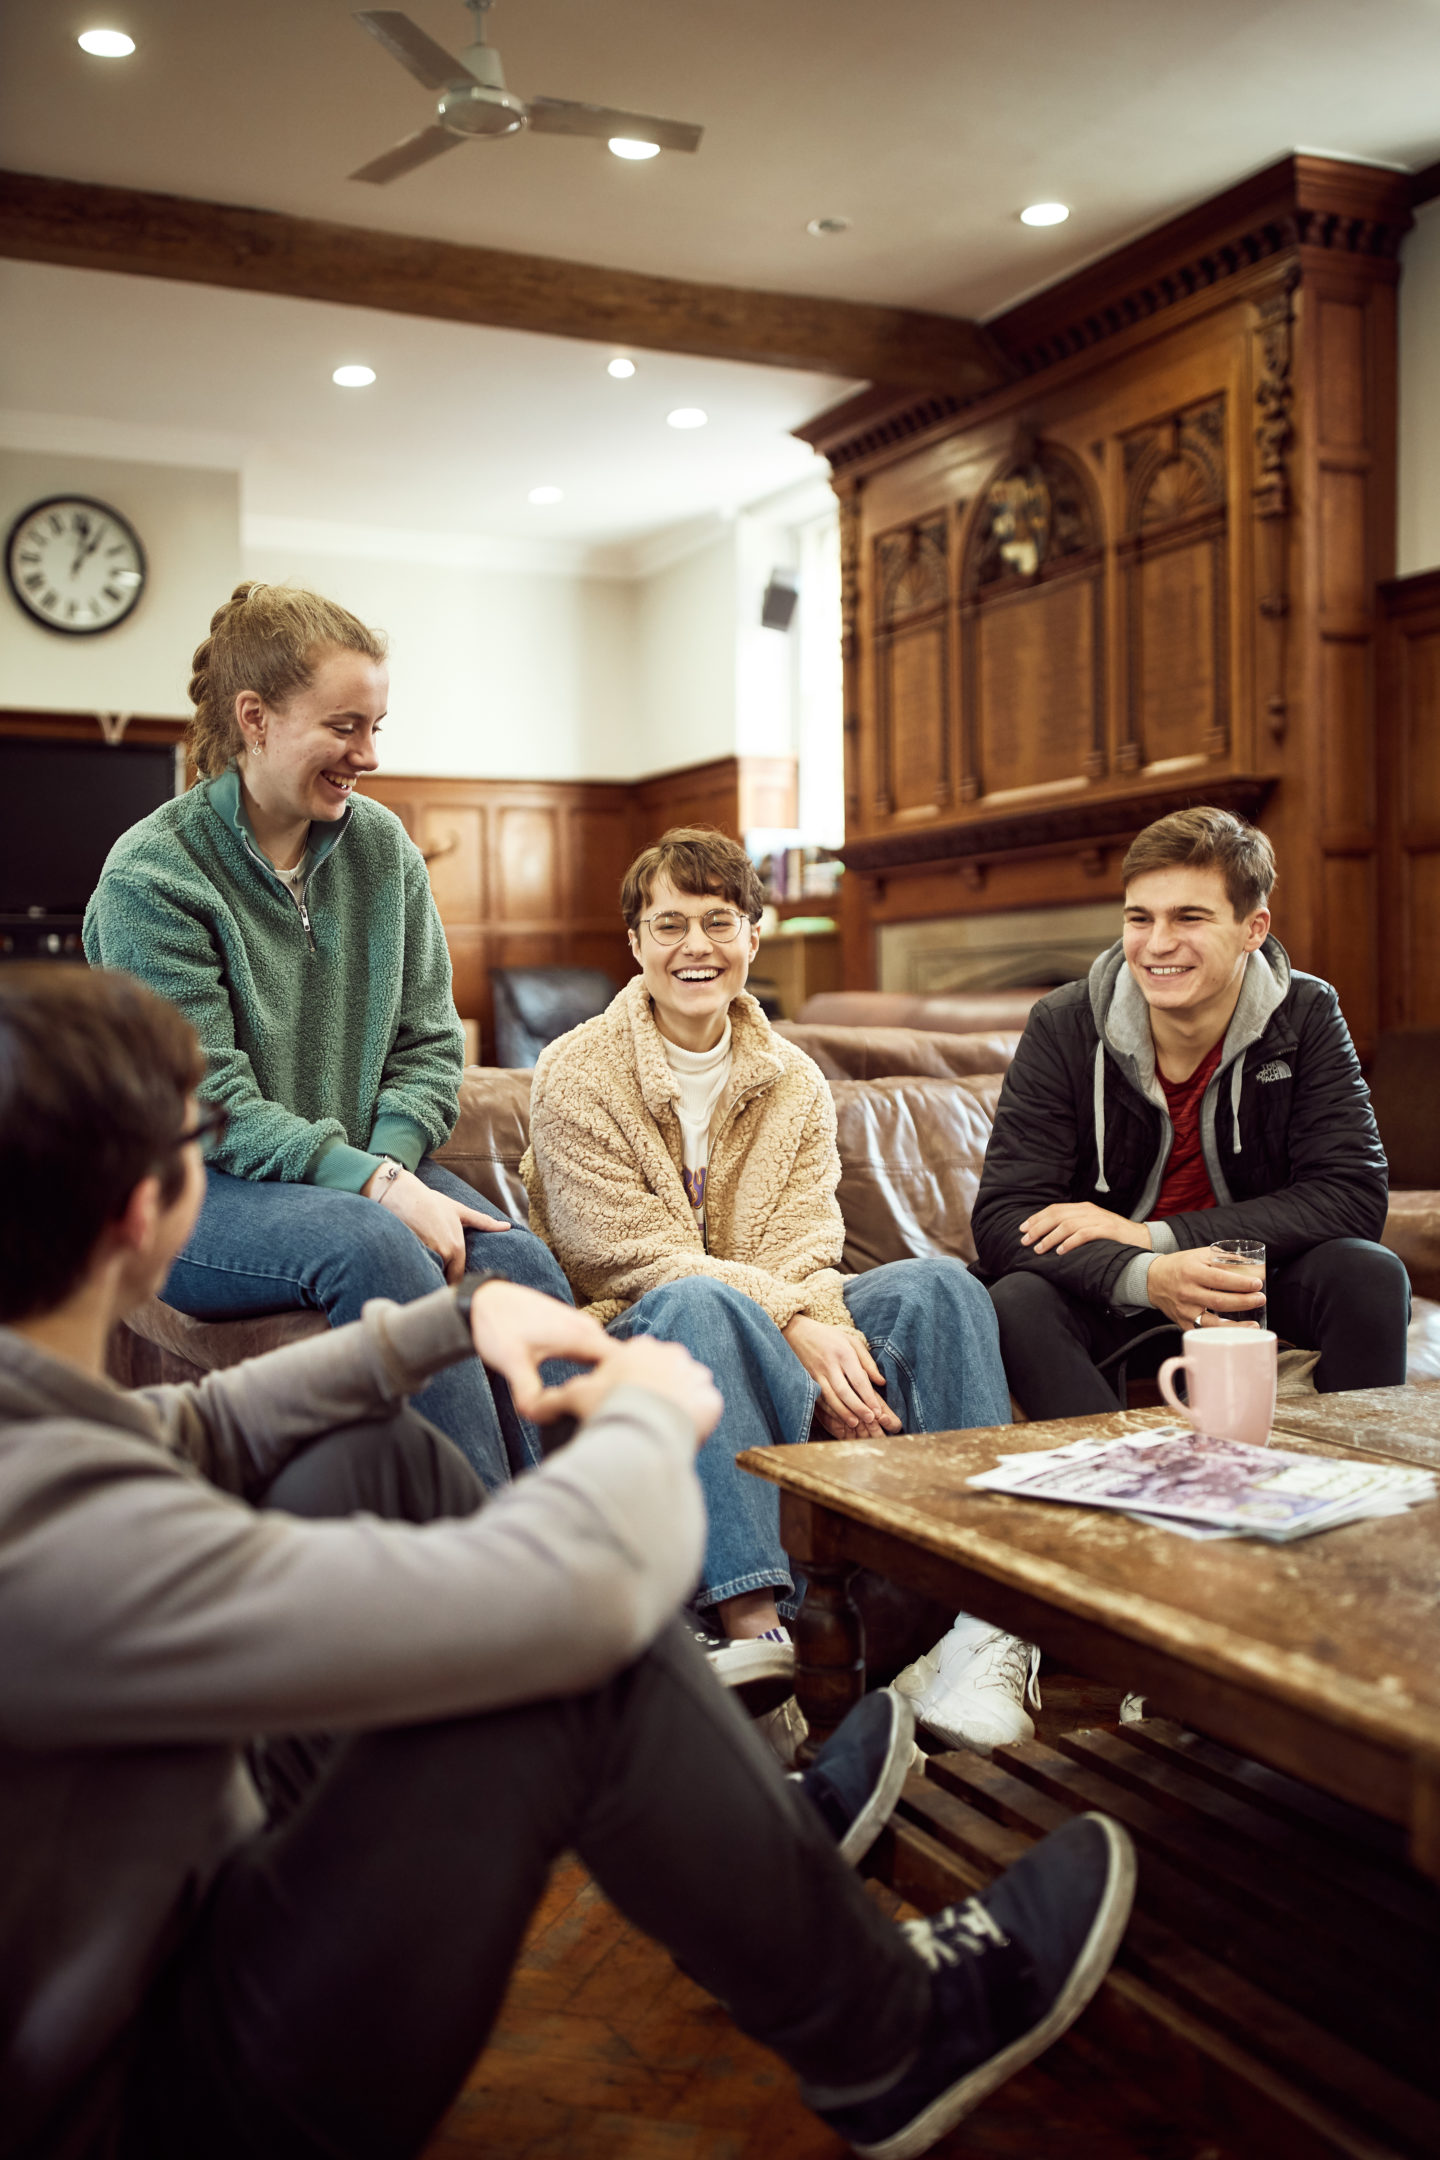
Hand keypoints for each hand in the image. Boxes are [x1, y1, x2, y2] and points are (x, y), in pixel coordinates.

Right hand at [364, 1165, 509, 1283]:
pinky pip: (418, 1269)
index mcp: (456, 1248)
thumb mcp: (460, 1211)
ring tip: (426, 1277)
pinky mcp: (411, 1255)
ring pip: (431, 1274)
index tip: (455, 1286)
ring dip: (430, 1276)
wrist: (404, 1196)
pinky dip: (417, 1269)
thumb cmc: (432, 1203)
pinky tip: (412, 1269)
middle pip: (444, 1278)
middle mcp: (444, 1254)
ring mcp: (427, 1255)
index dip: (456, 1282)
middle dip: (442, 1281)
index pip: (458, 1277)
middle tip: (440, 1283)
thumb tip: (507, 1226)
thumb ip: (484, 1222)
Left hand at [464, 1280, 610, 1415]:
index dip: (623, 1389)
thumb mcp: (513, 1363)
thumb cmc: (498, 1326)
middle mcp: (588, 1329)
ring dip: (604, 1379)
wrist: (484, 1300)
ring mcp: (582, 1327)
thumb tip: (539, 1417)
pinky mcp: (574, 1329)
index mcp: (581, 1336)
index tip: (613, 1411)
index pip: (623, 1365)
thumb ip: (528, 1392)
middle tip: (603, 1415)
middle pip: (619, 1364)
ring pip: (606, 1358)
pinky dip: (594, 1370)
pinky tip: (582, 1388)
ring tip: (594, 1406)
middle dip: (615, 1388)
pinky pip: (595, 1353)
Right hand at [526, 1333, 723, 1447]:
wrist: (646, 1427)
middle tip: (638, 1418)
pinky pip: (705, 1410)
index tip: (619, 1404)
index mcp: (639, 1348)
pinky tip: (680, 1435)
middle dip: (653, 1392)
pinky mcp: (711, 1399)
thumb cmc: (609, 1406)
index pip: (634, 1364)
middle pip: (661, 1375)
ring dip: (676, 1404)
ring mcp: (695, 1375)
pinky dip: (696, 1421)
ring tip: (658, 1428)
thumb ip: (552, 1399)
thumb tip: (530, 1409)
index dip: (625, 1385)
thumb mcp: (575, 1397)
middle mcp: (672, 1355)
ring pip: (685, 1390)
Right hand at [783, 1313, 900, 1436]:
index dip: (868, 1397)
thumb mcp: (851, 1341)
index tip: (878, 1411)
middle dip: (857, 1408)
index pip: (858, 1379)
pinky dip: (828, 1410)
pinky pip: (818, 1398)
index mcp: (843, 1353)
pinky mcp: (807, 1380)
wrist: (796, 1332)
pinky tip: (837, 1418)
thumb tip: (881, 1382)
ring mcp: (816, 1373)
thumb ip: (867, 1362)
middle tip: (869, 1420)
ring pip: (830, 1397)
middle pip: (844, 1391)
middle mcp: (829, 1364)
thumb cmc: (829, 1336)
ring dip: (843, 1412)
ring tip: (854, 1423)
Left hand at [1020, 1202, 1150, 1255]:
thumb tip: (1048, 1237)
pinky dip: (1070, 1242)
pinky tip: (1060, 1251)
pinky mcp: (1107, 1230)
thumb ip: (1073, 1228)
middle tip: (1025, 1241)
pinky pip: (1084, 1234)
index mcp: (1083, 1208)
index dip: (1036, 1218)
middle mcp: (1088, 1210)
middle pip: (1056, 1215)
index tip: (1022, 1229)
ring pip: (1067, 1225)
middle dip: (1038, 1228)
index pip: (1054, 1209)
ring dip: (1050, 1237)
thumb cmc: (1113, 1237)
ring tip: (1039, 1249)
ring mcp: (1099, 1219)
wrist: (1143, 1239)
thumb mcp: (1091, 1228)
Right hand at [1146, 1249, 1265, 1329]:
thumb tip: (1253, 1266)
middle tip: (1260, 1299)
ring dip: (1236, 1325)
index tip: (1257, 1284)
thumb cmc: (1180, 1266)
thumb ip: (1225, 1259)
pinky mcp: (1183, 1323)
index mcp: (1191, 1272)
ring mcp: (1184, 1310)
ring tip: (1253, 1323)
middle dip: (1245, 1301)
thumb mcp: (1200, 1255)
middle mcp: (1187, 1292)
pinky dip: (1220, 1334)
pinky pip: (1204, 1332)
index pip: (1221, 1279)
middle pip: (1221, 1302)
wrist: (1152, 1279)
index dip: (1242, 1283)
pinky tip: (1234, 1333)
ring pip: (1213, 1323)